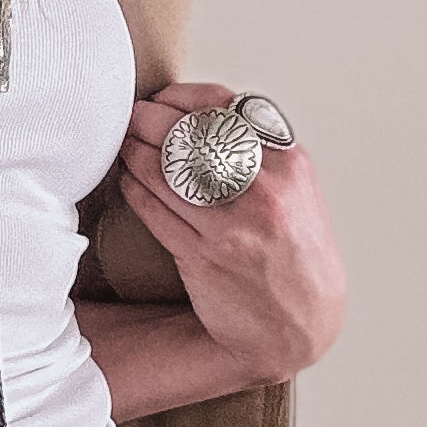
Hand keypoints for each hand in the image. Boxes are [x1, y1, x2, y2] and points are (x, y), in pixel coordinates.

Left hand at [117, 82, 346, 388]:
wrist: (301, 328)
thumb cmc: (298, 259)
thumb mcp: (299, 195)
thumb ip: (263, 156)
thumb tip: (205, 120)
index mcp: (290, 165)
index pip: (226, 107)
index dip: (182, 98)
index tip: (162, 99)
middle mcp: (263, 190)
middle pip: (188, 133)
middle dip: (149, 120)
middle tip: (131, 117)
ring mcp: (231, 224)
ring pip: (163, 170)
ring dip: (134, 153)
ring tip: (124, 146)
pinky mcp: (203, 256)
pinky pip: (154, 210)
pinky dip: (135, 190)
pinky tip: (128, 181)